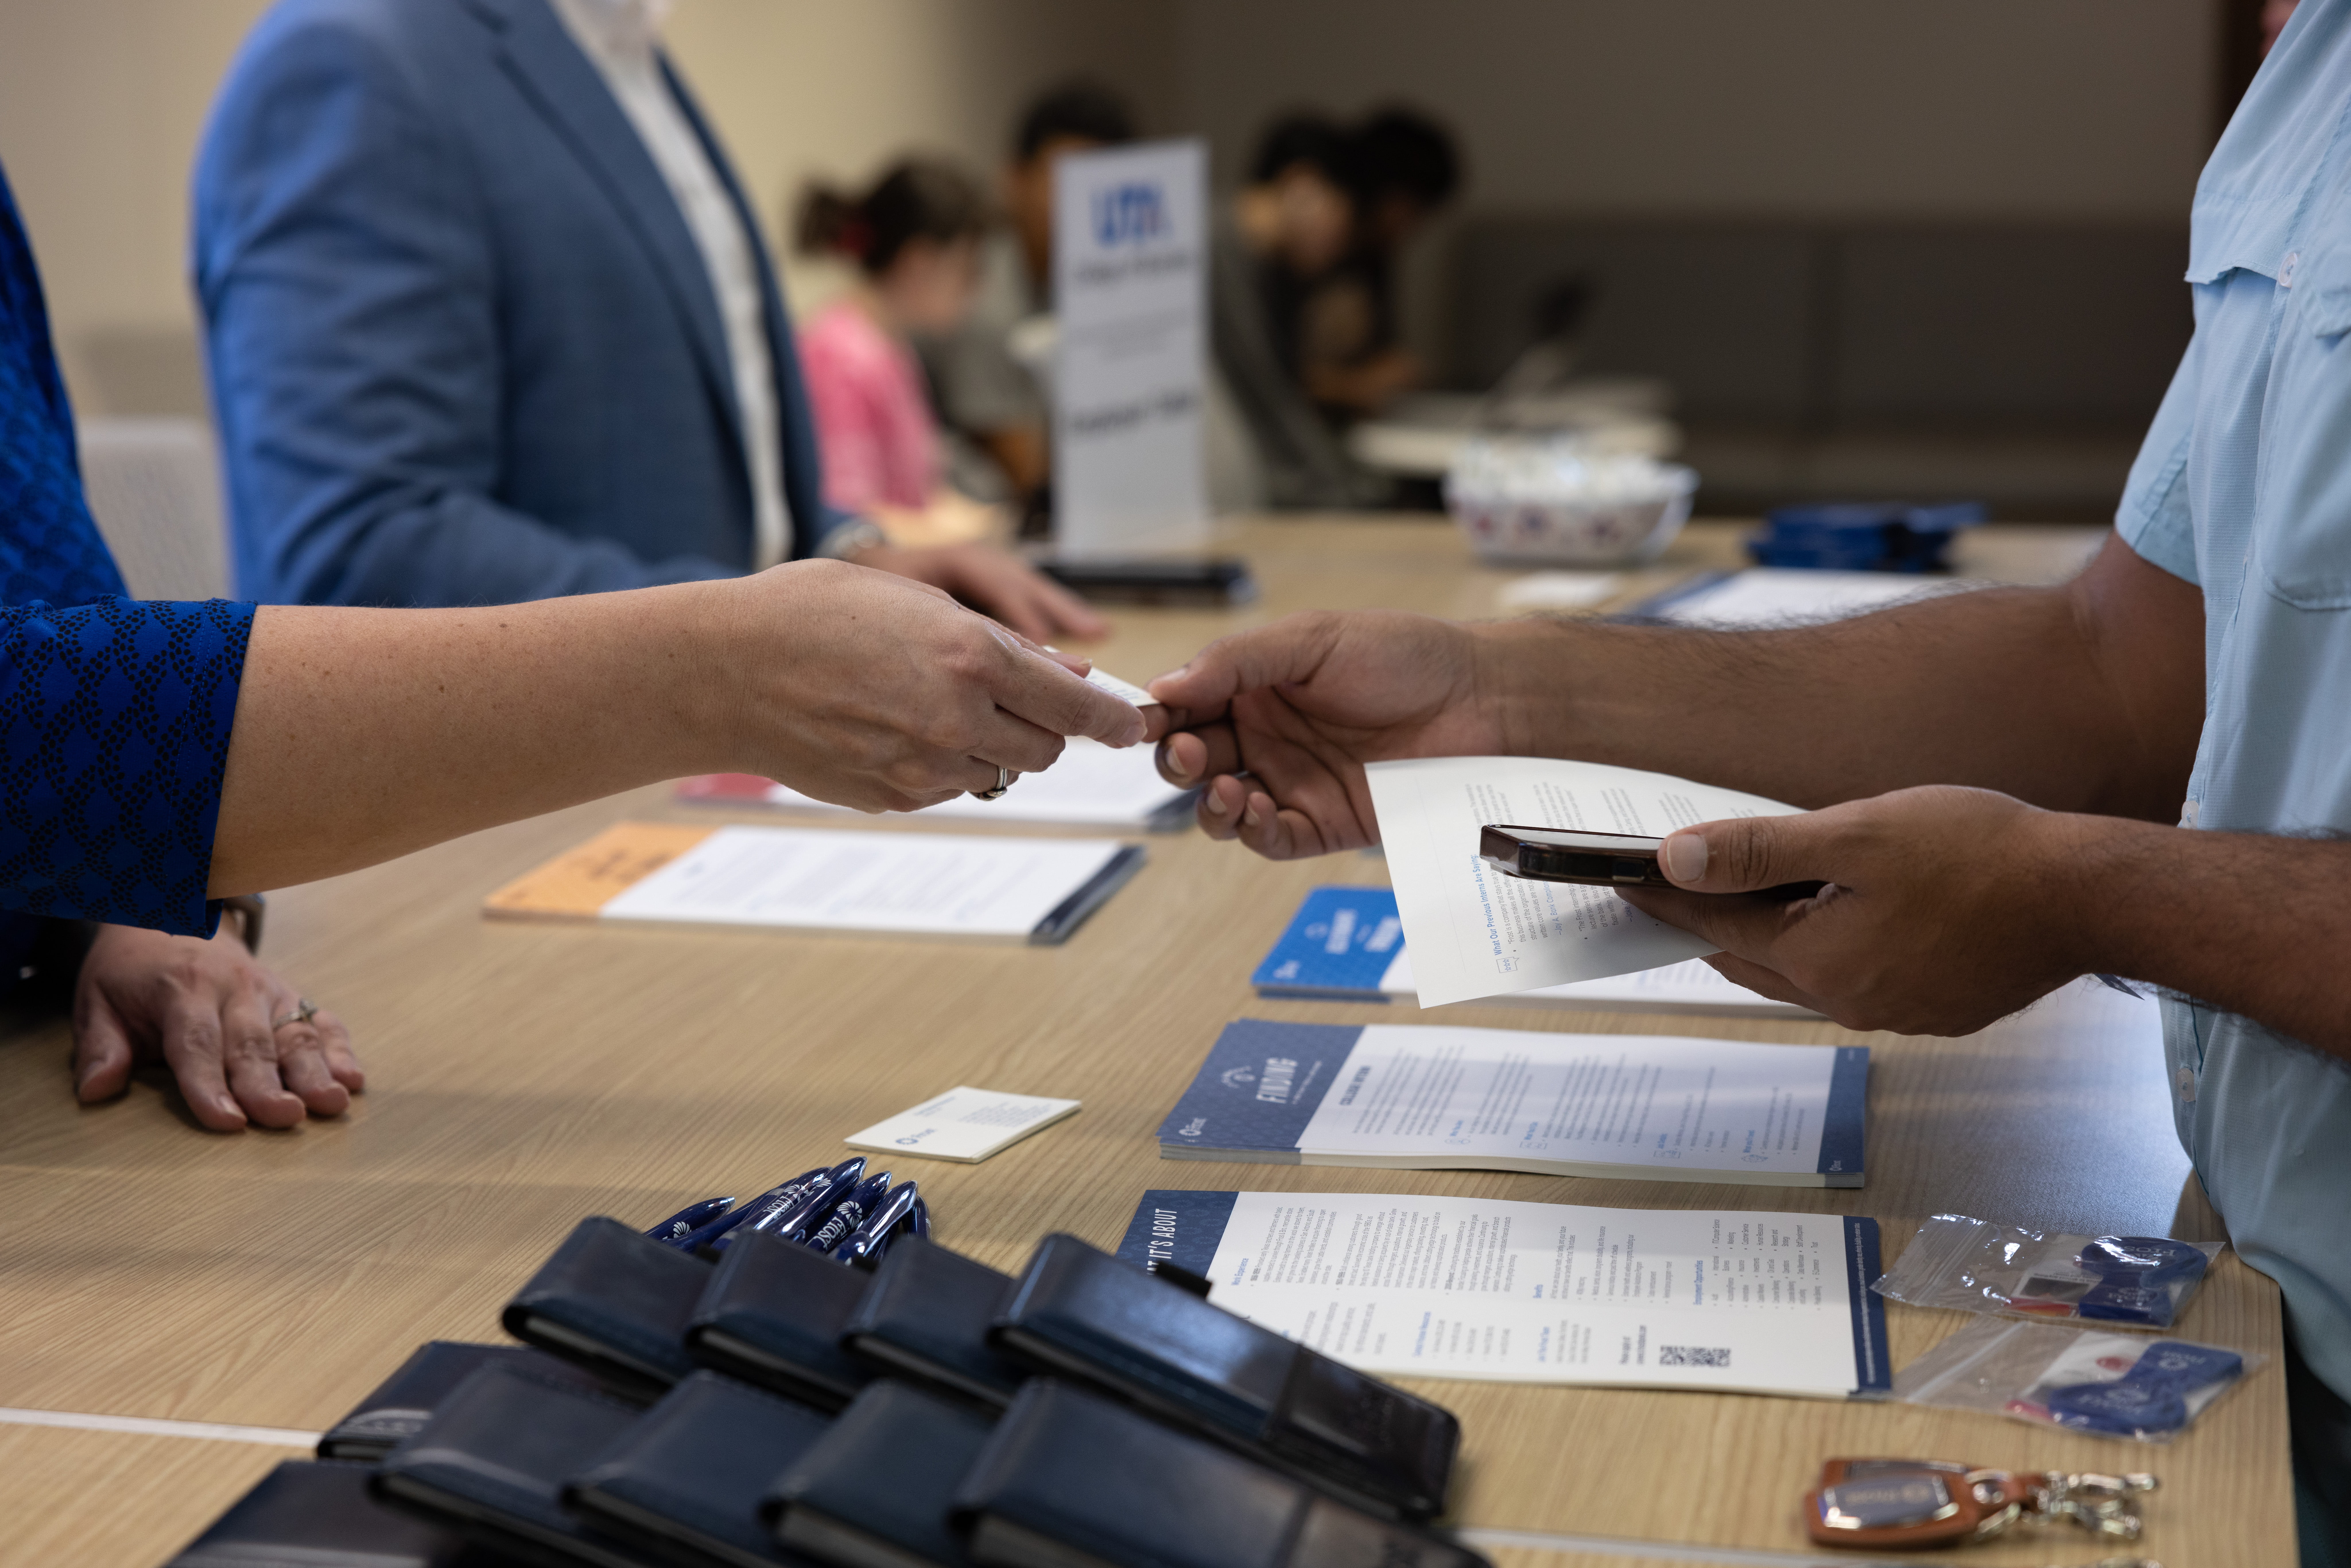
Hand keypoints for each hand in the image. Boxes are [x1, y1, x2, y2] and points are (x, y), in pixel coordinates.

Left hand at [73, 922, 362, 1130]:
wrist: (171, 917)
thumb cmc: (132, 973)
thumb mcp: (99, 1001)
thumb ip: (100, 1047)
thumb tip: (96, 1091)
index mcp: (182, 988)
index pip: (197, 1043)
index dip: (211, 1085)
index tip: (227, 1121)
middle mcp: (233, 987)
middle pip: (252, 1043)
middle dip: (271, 1083)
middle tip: (285, 1118)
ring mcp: (269, 990)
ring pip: (295, 1033)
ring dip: (316, 1070)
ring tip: (332, 1102)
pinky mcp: (291, 996)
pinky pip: (322, 1021)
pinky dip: (340, 1050)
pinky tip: (354, 1079)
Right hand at [725, 559, 1143, 811]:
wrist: (726, 670)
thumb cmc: (814, 614)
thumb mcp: (915, 601)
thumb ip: (1000, 643)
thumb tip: (1069, 672)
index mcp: (971, 659)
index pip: (1077, 708)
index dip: (1112, 720)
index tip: (1129, 725)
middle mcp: (956, 719)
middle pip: (1045, 750)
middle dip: (1042, 729)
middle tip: (1009, 701)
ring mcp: (924, 767)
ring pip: (997, 773)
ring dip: (987, 747)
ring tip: (928, 706)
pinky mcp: (893, 797)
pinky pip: (946, 788)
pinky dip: (940, 765)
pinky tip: (892, 729)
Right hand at [1144, 610, 1501, 857]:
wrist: (1478, 699)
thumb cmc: (1404, 656)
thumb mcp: (1311, 639)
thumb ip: (1236, 661)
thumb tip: (1164, 686)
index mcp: (1253, 687)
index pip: (1185, 705)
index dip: (1157, 715)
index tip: (1144, 719)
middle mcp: (1265, 737)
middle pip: (1193, 760)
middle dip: (1178, 759)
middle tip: (1188, 752)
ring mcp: (1292, 782)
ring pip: (1223, 807)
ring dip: (1210, 802)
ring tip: (1227, 787)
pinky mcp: (1324, 822)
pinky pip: (1271, 839)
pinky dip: (1253, 830)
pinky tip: (1258, 810)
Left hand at [1616, 785, 2091, 1034]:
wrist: (2085, 897)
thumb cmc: (1978, 854)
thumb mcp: (1856, 836)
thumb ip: (1760, 851)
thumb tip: (1675, 861)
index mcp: (1818, 959)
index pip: (1713, 928)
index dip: (1665, 899)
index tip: (1625, 879)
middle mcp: (1848, 999)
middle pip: (1751, 959)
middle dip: (1709, 924)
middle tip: (1670, 895)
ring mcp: (1895, 1009)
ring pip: (1804, 972)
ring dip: (1771, 940)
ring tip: (1742, 903)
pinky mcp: (1936, 1005)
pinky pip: (1859, 979)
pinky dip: (1830, 950)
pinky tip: (1838, 920)